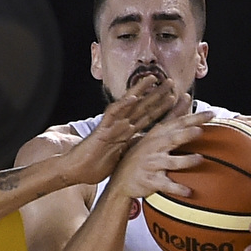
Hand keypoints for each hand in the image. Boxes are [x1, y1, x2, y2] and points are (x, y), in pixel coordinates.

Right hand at [60, 78, 182, 186]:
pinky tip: (132, 97)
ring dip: (141, 91)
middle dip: (156, 94)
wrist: (75, 171)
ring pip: (128, 105)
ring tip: (153, 78)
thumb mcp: (120, 158)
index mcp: (125, 134)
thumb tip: (146, 153)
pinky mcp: (101, 131)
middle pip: (141, 107)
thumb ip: (131, 151)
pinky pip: (112, 115)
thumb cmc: (94, 168)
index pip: (147, 118)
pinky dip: (122, 106)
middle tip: (171, 82)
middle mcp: (120, 127)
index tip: (175, 98)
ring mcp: (111, 126)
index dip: (161, 108)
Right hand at [106, 109, 211, 201]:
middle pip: (173, 139)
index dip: (195, 118)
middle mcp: (155, 148)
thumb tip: (186, 96)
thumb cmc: (142, 153)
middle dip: (186, 134)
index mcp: (158, 134)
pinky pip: (166, 185)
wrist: (121, 179)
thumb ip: (173, 115)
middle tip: (200, 130)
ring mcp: (153, 164)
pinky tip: (190, 192)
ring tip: (199, 159)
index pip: (178, 123)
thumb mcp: (154, 132)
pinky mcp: (151, 181)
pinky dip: (177, 189)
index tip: (212, 114)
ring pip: (171, 162)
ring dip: (185, 161)